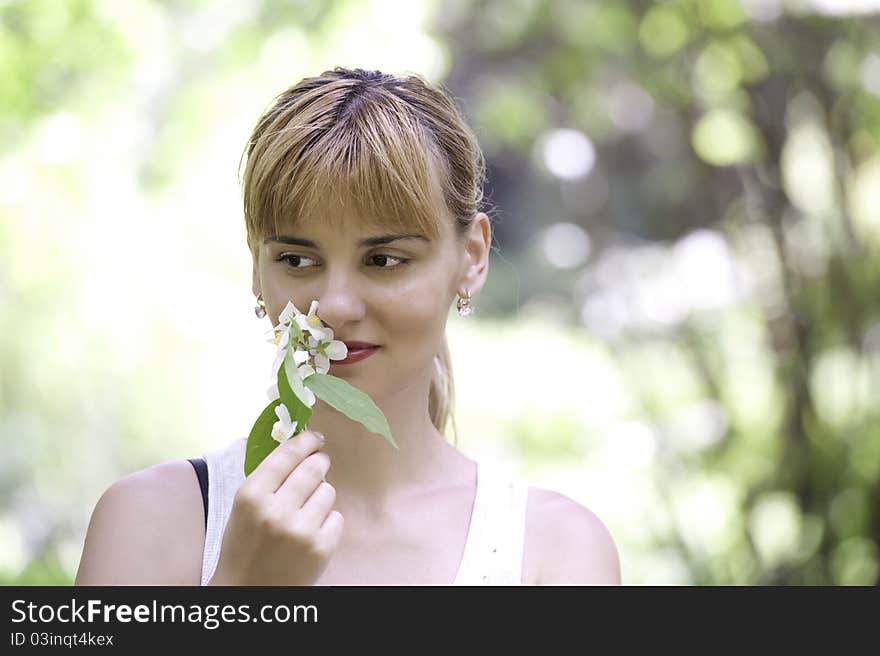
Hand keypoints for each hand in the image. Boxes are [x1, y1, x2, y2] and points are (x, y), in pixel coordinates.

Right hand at [208, 431, 342, 584]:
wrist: (247, 593)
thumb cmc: (244, 547)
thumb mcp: (243, 508)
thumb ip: (267, 480)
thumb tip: (298, 447)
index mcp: (251, 496)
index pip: (286, 454)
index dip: (305, 441)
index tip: (315, 437)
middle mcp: (276, 510)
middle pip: (314, 467)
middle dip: (320, 462)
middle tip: (320, 463)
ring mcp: (301, 529)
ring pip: (328, 491)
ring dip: (321, 497)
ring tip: (306, 512)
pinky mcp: (321, 547)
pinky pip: (337, 517)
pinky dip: (327, 523)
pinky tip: (311, 534)